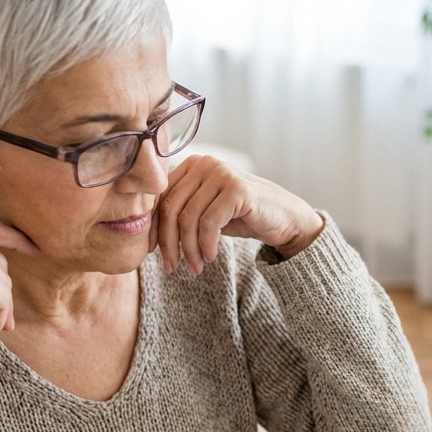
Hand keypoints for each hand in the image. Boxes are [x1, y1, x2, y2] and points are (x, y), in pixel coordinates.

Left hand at [150, 155, 323, 274]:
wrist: (285, 219)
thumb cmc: (243, 216)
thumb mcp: (206, 212)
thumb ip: (181, 213)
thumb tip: (145, 234)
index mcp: (192, 165)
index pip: (160, 198)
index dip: (153, 227)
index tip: (152, 253)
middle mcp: (204, 163)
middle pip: (170, 208)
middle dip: (168, 243)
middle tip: (172, 267)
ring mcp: (221, 173)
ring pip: (188, 218)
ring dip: (189, 250)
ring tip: (195, 267)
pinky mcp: (237, 189)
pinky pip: (209, 223)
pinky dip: (206, 245)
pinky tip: (210, 258)